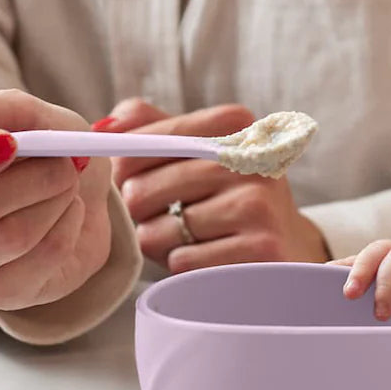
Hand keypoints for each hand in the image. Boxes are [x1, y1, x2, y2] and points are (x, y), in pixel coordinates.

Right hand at [0, 89, 111, 310]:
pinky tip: (70, 212)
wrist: (83, 190)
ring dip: (57, 199)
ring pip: (11, 235)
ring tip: (68, 185)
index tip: (7, 141)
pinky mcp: (2, 291)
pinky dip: (71, 223)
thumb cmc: (46, 151)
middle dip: (33, 177)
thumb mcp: (30, 116)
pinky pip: (45, 255)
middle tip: (64, 162)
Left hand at [102, 98, 327, 272]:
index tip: (133, 178)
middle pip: (141, 190)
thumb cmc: (227, 194)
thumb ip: (149, 126)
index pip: (145, 142)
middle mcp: (249, 158)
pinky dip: (183, 265)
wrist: (287, 242)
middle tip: (167, 214)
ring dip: (161, 242)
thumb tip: (102, 127)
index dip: (123, 169)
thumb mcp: (198, 149)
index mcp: (233, 124)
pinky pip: (182, 262)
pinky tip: (208, 255)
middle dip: (141, 212)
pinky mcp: (259, 248)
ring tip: (190, 235)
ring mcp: (258, 204)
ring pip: (157, 232)